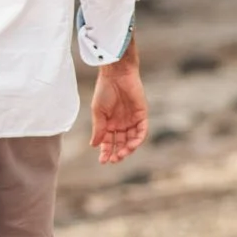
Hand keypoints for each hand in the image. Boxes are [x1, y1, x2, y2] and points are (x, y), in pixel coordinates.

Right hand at [90, 44, 147, 164]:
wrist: (116, 74)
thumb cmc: (104, 90)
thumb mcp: (98, 112)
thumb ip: (98, 129)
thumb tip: (94, 146)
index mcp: (109, 123)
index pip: (108, 142)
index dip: (106, 152)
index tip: (102, 161)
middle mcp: (121, 124)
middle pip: (121, 143)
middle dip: (117, 153)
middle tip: (114, 159)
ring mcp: (132, 120)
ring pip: (132, 139)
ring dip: (128, 149)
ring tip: (122, 154)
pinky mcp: (142, 115)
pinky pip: (142, 130)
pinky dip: (138, 139)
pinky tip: (132, 145)